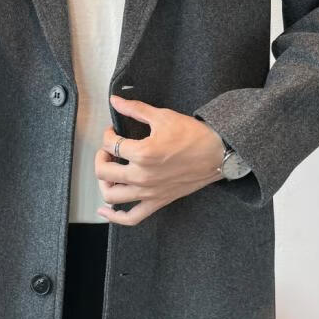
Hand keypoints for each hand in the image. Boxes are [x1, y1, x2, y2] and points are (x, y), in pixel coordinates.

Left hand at [94, 95, 225, 225]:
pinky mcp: (157, 202)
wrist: (216, 154)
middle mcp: (142, 176)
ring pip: (111, 196)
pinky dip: (115, 217)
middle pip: (103, 172)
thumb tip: (115, 100)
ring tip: (109, 172)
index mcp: (142, 153)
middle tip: (109, 150)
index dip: (107, 135)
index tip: (113, 131)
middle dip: (101, 157)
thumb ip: (135, 109)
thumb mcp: (163, 116)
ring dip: (104, 183)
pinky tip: (105, 210)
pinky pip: (131, 217)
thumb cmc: (193, 135)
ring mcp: (149, 192)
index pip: (110, 144)